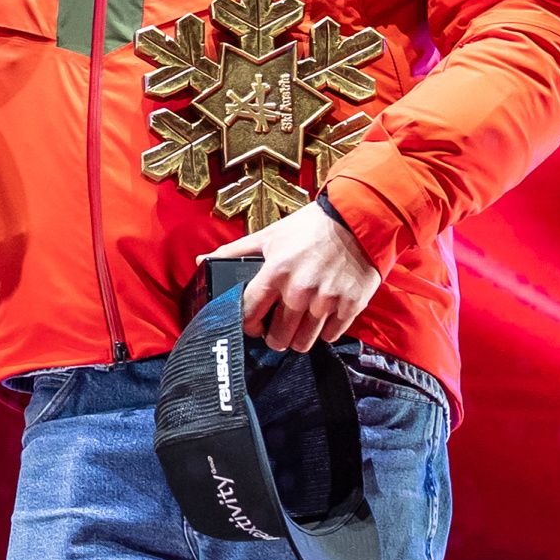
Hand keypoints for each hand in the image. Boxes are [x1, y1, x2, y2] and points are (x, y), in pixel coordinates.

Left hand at [207, 200, 380, 354]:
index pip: (249, 314)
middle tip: (275, 332)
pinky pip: (332, 335)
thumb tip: (202, 261)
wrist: (358, 218)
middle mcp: (300, 291)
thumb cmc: (309, 227)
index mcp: (275, 273)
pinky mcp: (351, 304)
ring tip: (296, 331)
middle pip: (278, 337)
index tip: (251, 325)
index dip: (247, 325)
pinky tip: (320, 322)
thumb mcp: (268, 235)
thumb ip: (233, 251)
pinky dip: (325, 332)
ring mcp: (327, 300)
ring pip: (304, 341)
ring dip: (298, 340)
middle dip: (273, 337)